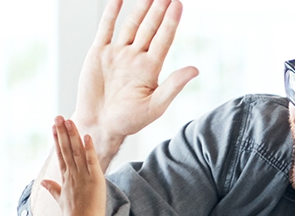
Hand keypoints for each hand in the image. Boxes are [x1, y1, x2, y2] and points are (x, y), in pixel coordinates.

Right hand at [41, 117, 106, 215]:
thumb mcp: (60, 200)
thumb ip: (52, 188)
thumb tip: (42, 181)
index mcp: (65, 178)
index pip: (60, 155)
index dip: (57, 140)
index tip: (54, 127)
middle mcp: (72, 174)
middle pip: (66, 149)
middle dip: (62, 132)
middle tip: (58, 117)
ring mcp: (82, 176)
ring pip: (76, 152)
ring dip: (73, 136)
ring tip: (69, 121)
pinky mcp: (94, 179)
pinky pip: (91, 161)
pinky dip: (89, 149)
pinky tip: (87, 136)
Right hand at [74, 0, 198, 164]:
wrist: (99, 126)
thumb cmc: (127, 121)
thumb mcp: (154, 106)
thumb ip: (172, 86)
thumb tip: (195, 69)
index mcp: (150, 68)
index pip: (163, 39)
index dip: (171, 22)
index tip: (178, 4)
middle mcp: (135, 57)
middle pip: (149, 27)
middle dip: (158, 9)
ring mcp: (117, 53)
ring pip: (131, 24)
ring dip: (140, 8)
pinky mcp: (99, 53)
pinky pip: (106, 29)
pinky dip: (111, 13)